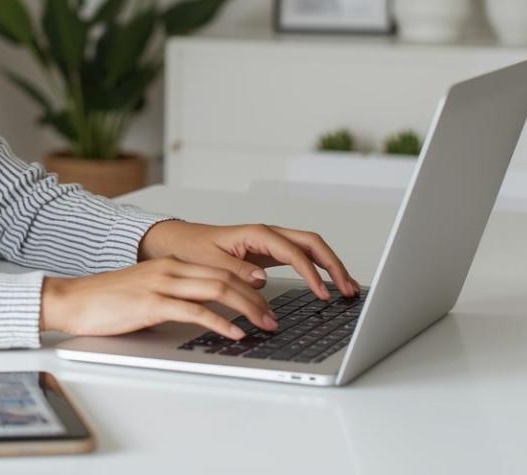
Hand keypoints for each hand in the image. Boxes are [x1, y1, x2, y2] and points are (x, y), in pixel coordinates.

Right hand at [39, 258, 280, 340]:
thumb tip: (201, 314)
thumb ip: (173, 297)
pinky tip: (234, 333)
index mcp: (171, 266)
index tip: (266, 302)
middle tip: (274, 318)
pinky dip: (220, 323)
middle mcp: (170, 270)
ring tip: (264, 325)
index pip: (221, 271)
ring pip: (217, 290)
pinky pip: (195, 311)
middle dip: (257, 299)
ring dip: (247, 309)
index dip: (249, 286)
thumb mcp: (146, 292)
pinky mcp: (152, 304)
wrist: (72, 299)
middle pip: (226, 278)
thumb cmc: (105, 300)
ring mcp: (162, 285)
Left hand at [137, 220, 358, 299]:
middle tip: (348, 289)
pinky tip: (327, 284)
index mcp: (256, 233)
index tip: (321, 293)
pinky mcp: (269, 254)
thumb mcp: (210, 262)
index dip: (311, 273)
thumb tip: (261, 279)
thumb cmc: (191, 249)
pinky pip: (301, 257)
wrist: (178, 242)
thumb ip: (235, 271)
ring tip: (348, 289)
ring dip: (331, 266)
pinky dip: (318, 269)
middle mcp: (268, 235)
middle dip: (334, 265)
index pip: (294, 251)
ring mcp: (270, 243)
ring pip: (310, 249)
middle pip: (312, 244)